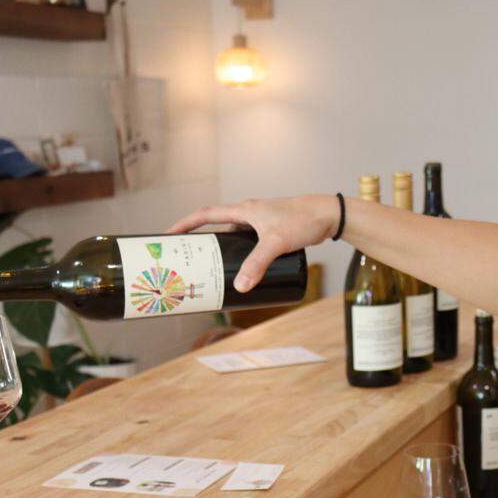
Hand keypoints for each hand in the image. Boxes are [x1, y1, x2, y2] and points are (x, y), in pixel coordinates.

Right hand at [168, 195, 337, 292]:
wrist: (329, 216)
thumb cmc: (304, 221)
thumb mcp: (276, 243)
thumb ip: (258, 264)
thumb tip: (241, 287)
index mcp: (243, 210)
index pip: (205, 215)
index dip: (185, 225)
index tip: (168, 236)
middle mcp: (249, 214)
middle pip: (216, 229)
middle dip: (200, 244)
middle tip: (187, 262)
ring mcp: (260, 223)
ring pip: (233, 238)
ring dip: (222, 252)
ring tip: (210, 270)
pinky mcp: (272, 232)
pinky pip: (248, 244)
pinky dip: (241, 256)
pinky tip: (242, 270)